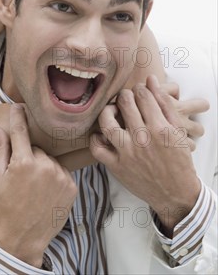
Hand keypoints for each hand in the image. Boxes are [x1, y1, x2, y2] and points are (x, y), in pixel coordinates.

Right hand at [0, 104, 77, 267]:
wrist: (23, 238)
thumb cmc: (5, 207)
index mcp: (23, 162)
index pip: (20, 131)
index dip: (18, 116)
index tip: (17, 105)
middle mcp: (45, 166)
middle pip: (35, 148)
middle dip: (27, 156)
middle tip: (20, 176)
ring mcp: (60, 176)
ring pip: (49, 160)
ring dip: (42, 167)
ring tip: (33, 187)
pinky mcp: (71, 186)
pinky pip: (61, 171)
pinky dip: (53, 177)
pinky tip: (45, 191)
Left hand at [90, 75, 200, 234]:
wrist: (175, 194)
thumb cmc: (178, 160)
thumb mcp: (178, 130)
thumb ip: (164, 103)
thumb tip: (151, 80)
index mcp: (160, 128)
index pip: (143, 95)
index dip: (139, 89)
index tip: (139, 92)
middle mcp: (142, 138)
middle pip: (125, 103)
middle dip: (124, 96)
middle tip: (126, 99)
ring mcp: (127, 153)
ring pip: (107, 122)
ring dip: (107, 111)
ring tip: (112, 111)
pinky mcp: (116, 166)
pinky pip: (97, 148)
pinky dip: (95, 138)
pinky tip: (102, 133)